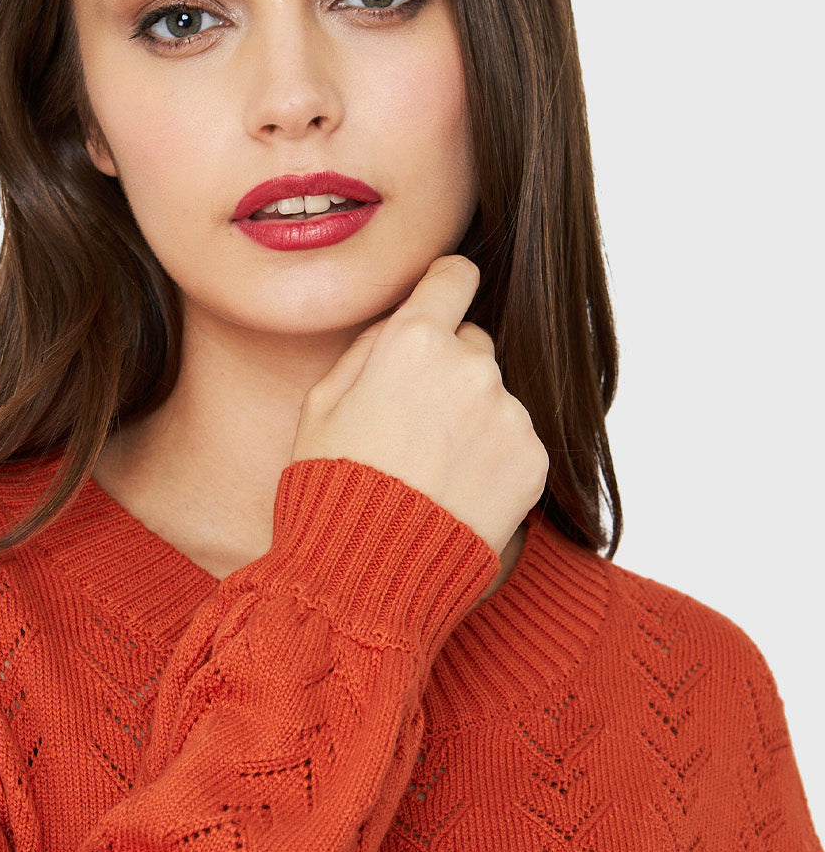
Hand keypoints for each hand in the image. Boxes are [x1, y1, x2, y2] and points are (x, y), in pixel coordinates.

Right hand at [290, 256, 548, 559]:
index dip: (445, 290)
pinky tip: (456, 494)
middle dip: (448, 373)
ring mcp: (508, 414)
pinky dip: (492, 462)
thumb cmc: (332, 489)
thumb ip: (366, 349)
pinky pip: (514, 443)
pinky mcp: (532, 458)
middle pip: (472, 345)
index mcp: (414, 341)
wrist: (371, 574)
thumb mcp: (320, 405)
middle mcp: (471, 367)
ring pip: (494, 398)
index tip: (442, 305)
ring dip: (472, 422)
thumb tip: (399, 323)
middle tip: (413, 429)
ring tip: (431, 474)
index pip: (454, 277)